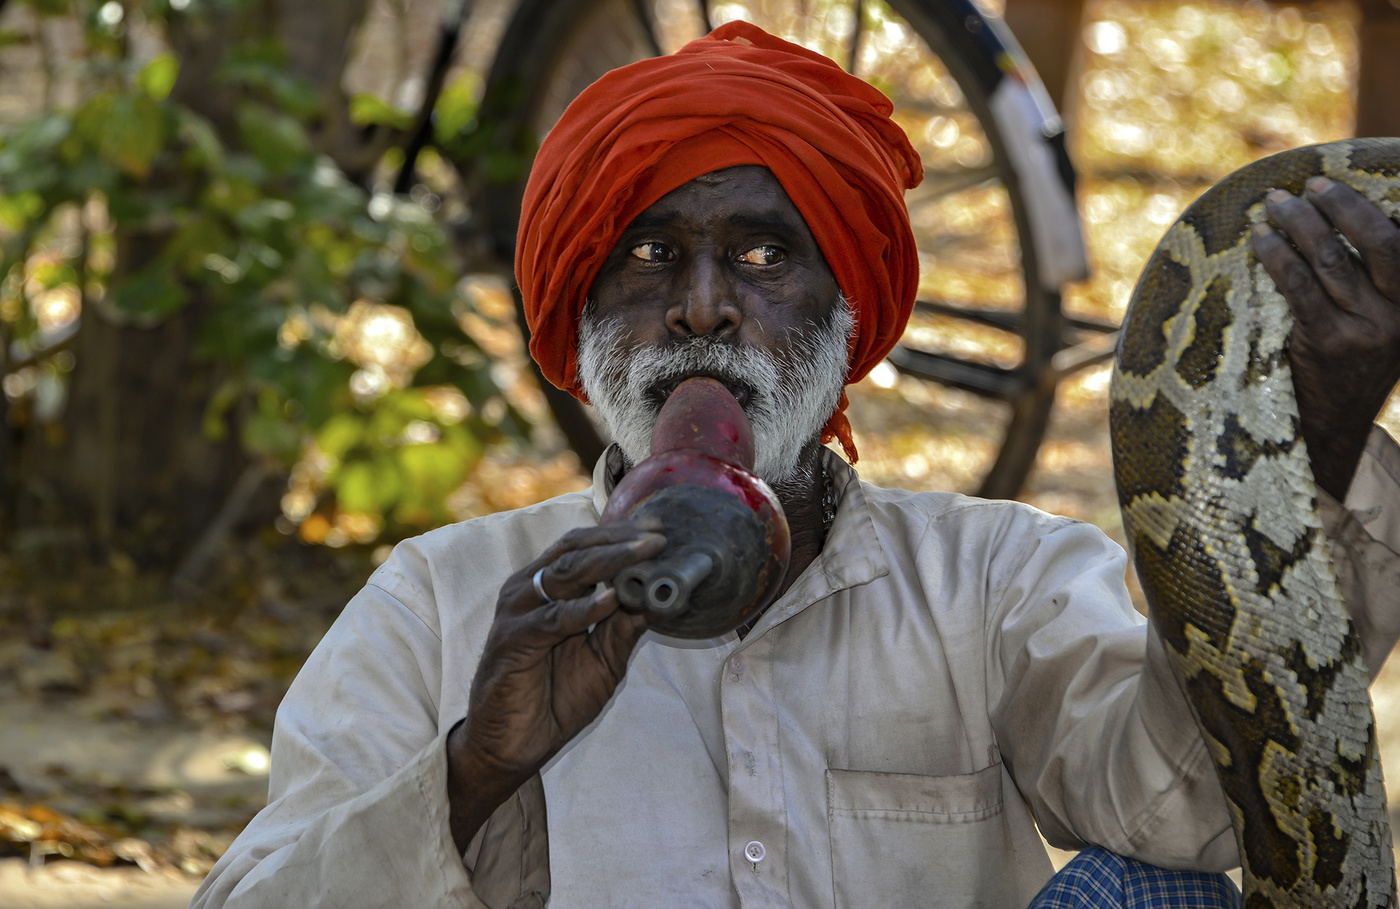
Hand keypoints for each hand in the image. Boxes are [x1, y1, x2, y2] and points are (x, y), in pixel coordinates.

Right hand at [445, 522, 665, 849]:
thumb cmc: (554, 698)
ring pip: (566, 573)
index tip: (660, 532)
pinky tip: (611, 601)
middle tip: (658, 539)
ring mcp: (518, 612)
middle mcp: (528, 590)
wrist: (513, 745)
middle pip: (576, 550)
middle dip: (620, 542)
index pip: (584, 546)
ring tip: (644, 555)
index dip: (621, 535)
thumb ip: (627, 626)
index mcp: (546, 587)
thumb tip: (667, 598)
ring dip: (610, 562)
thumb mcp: (603, 659)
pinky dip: (584, 608)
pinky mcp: (512, 641)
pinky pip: (552, 619)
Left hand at [1251, 176, 1399, 500]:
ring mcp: (1365, 331)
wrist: (1331, 428)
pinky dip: (1277, 256)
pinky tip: (1260, 241)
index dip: (1363, 208)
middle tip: (1302, 187)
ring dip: (1297, 224)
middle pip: (1374, 243)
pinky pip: (1297, 286)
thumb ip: (1377, 283)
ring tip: (1272, 206)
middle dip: (1336, 206)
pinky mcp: (1326, 344)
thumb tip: (1346, 221)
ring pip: (1330, 260)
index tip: (1330, 183)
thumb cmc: (1352, 364)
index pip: (1399, 244)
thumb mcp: (1383, 325)